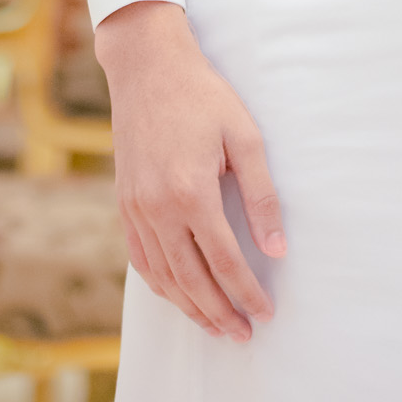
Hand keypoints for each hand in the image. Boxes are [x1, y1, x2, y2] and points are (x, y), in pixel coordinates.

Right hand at [96, 0, 284, 340]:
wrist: (147, 67)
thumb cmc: (202, 96)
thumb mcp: (244, 136)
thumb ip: (261, 196)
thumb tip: (277, 248)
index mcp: (191, 192)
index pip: (223, 261)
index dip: (246, 292)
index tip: (265, 312)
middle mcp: (158, 209)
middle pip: (191, 281)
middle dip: (220, 313)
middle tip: (243, 334)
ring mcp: (136, 210)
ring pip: (163, 278)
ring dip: (191, 308)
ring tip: (216, 326)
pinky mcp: (124, 205)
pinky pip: (142, 260)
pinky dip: (162, 286)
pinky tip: (180, 295)